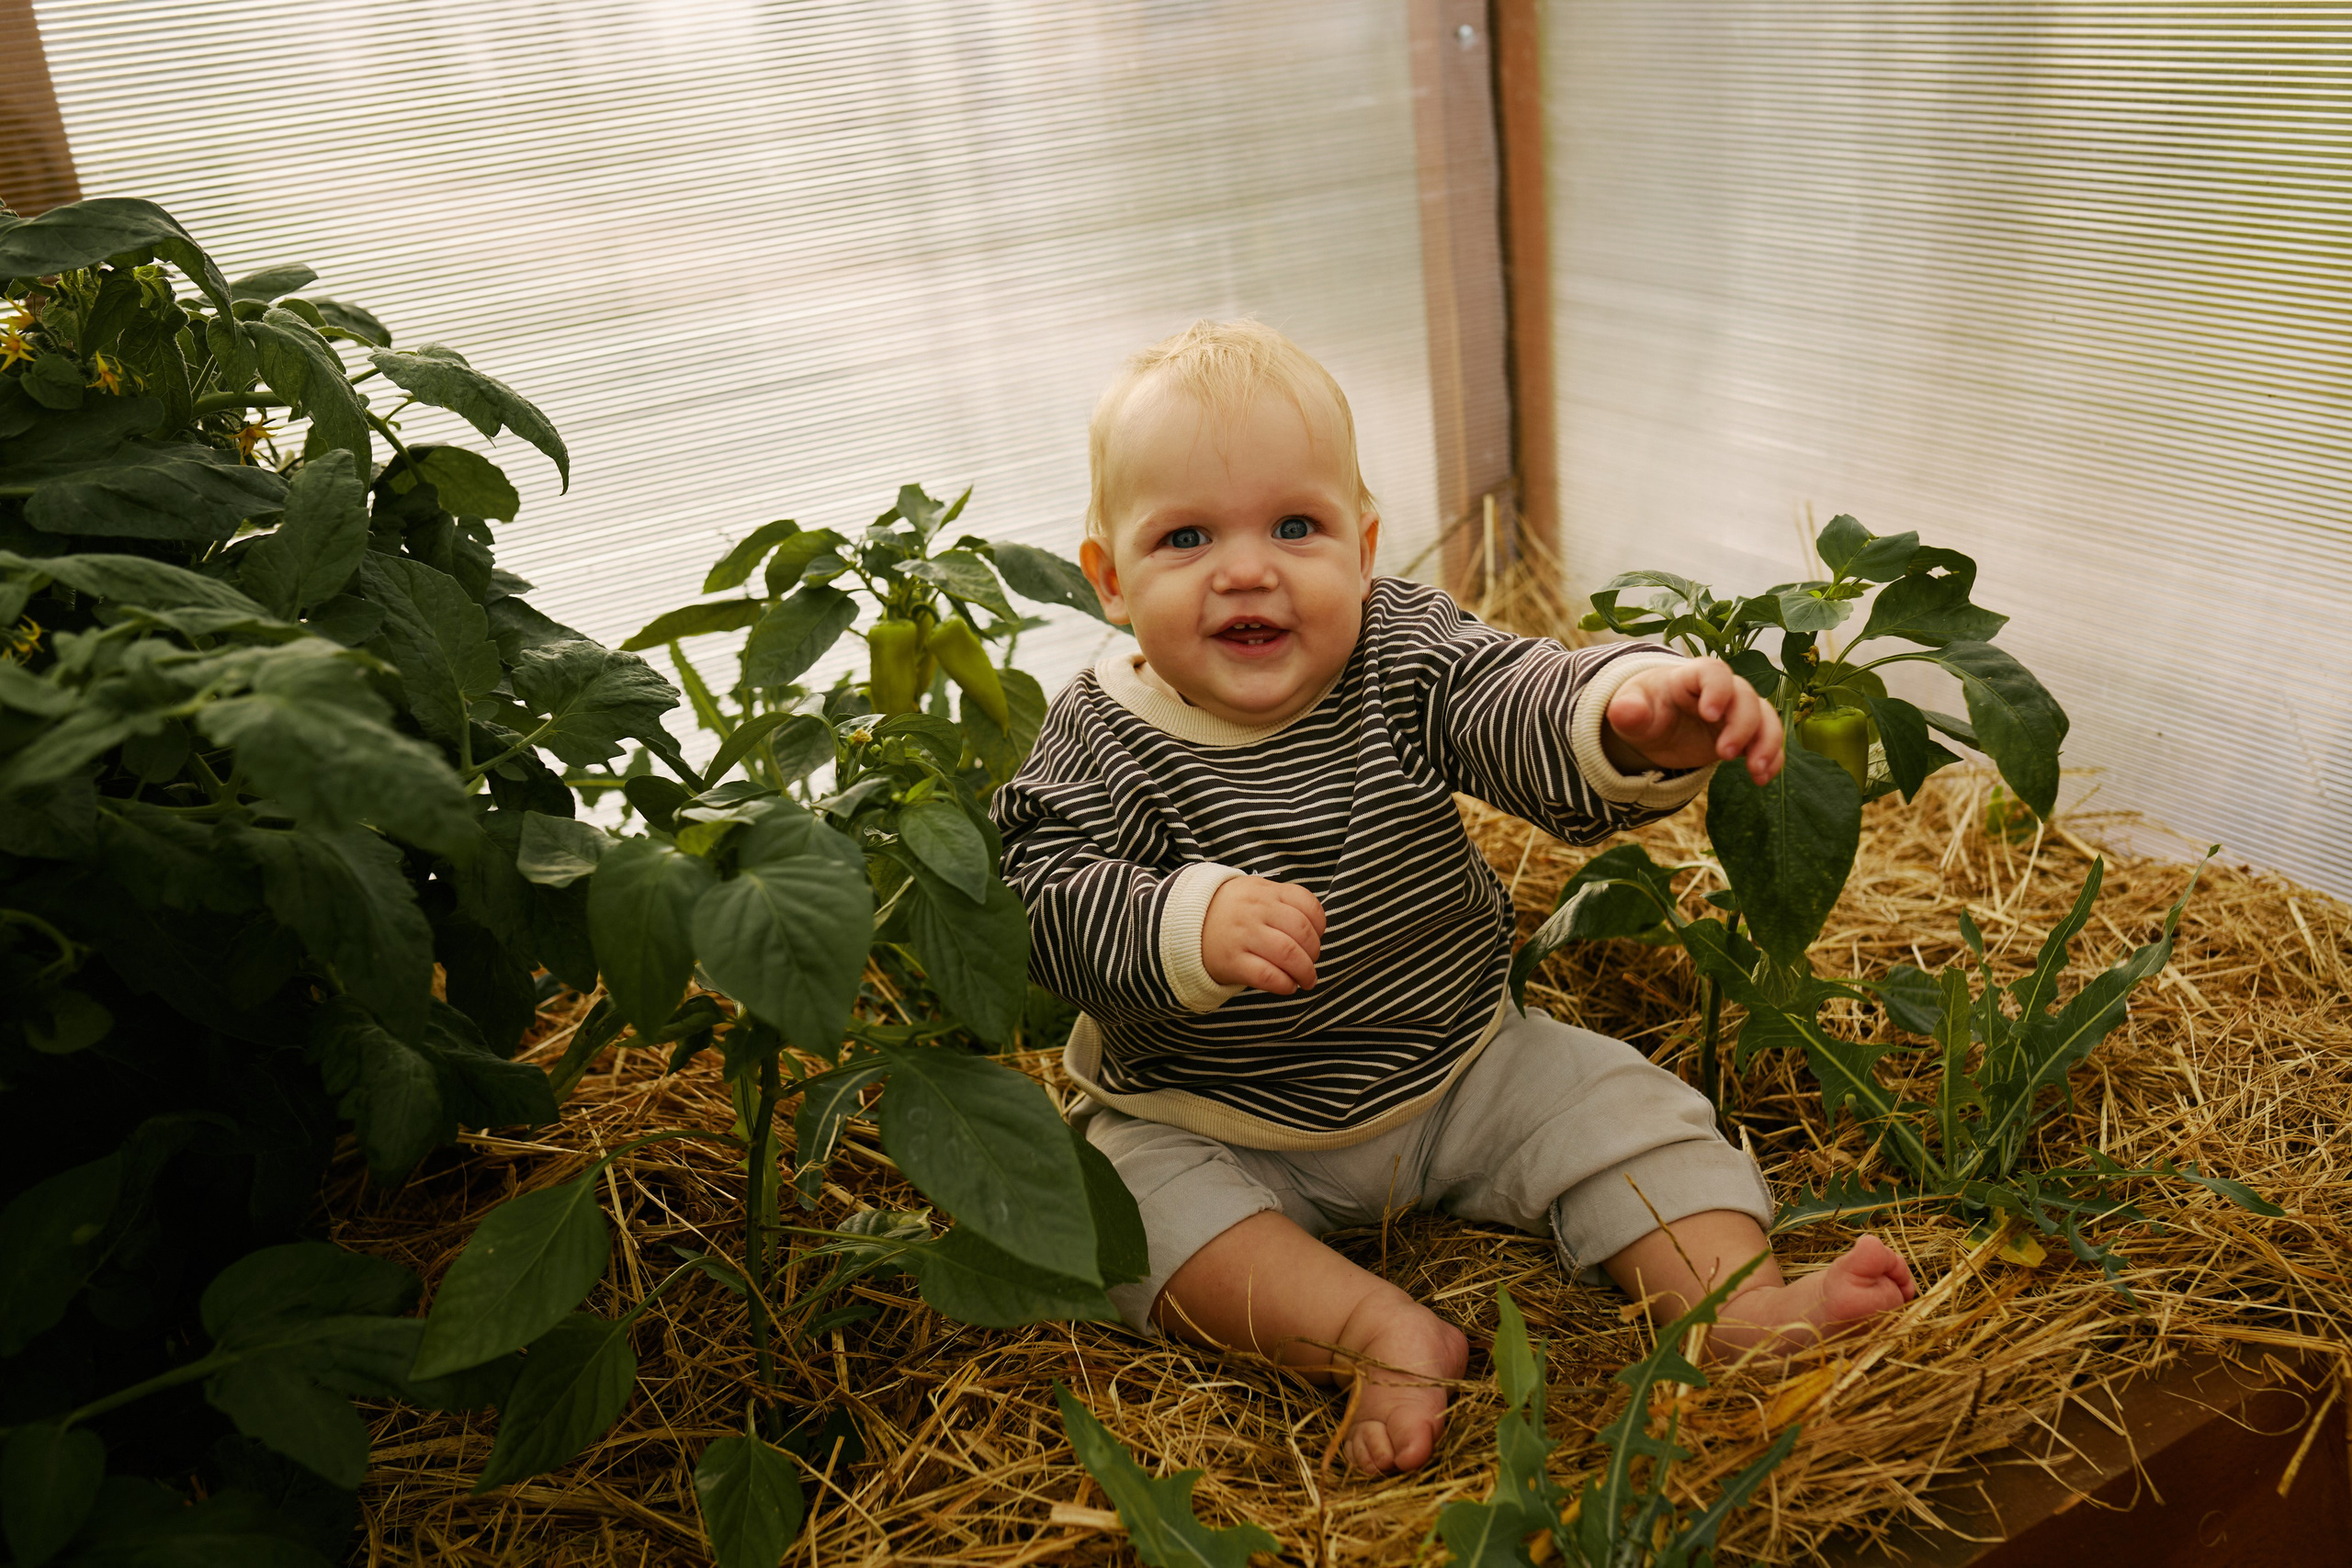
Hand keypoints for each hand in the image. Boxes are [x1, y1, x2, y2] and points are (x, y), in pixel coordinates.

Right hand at [1200, 876, 1325, 994]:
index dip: (1320, 925)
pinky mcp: (1231, 960)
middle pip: (1301, 931)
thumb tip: (1315, 930)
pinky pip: (1267, 975)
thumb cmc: (1229, 911)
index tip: (1317, 937)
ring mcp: (1242, 935)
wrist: (1184, 923)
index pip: (1306, 903)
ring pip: (1288, 954)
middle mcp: (1255, 910)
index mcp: (1264, 891)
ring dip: (1305, 972)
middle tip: (1311, 963)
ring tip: (1306, 980)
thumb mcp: (1253, 892)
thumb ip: (1282, 902)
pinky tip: (1288, 986)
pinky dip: (1284, 984)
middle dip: (1314, 952)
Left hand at [1603, 658, 1784, 785]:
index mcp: (1691, 677)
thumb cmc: (1643, 709)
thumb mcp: (1630, 711)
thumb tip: (1625, 711)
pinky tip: (1762, 778)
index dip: (1717, 690)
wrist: (1655, 723)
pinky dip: (1772, 758)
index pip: (1714, 672)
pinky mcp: (1745, 733)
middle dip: (1741, 726)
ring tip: (1755, 772)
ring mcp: (1737, 711)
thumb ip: (1628, 711)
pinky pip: (1768, 740)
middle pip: (1745, 697)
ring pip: (1765, 717)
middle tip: (1724, 754)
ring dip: (1767, 743)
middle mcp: (1721, 690)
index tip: (1709, 715)